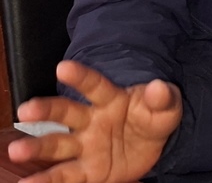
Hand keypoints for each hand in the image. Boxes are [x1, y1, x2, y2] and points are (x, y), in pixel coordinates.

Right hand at [8, 60, 182, 182]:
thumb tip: (159, 87)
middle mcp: (92, 121)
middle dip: (46, 110)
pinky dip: (46, 180)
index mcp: (111, 100)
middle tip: (26, 110)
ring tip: (17, 149)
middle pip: (66, 113)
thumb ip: (163, 98)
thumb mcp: (167, 108)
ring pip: (58, 144)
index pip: (95, 86)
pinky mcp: (87, 171)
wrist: (155, 146)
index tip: (63, 67)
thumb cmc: (155, 118)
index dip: (80, 76)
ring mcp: (86, 146)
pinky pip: (65, 175)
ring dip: (37, 146)